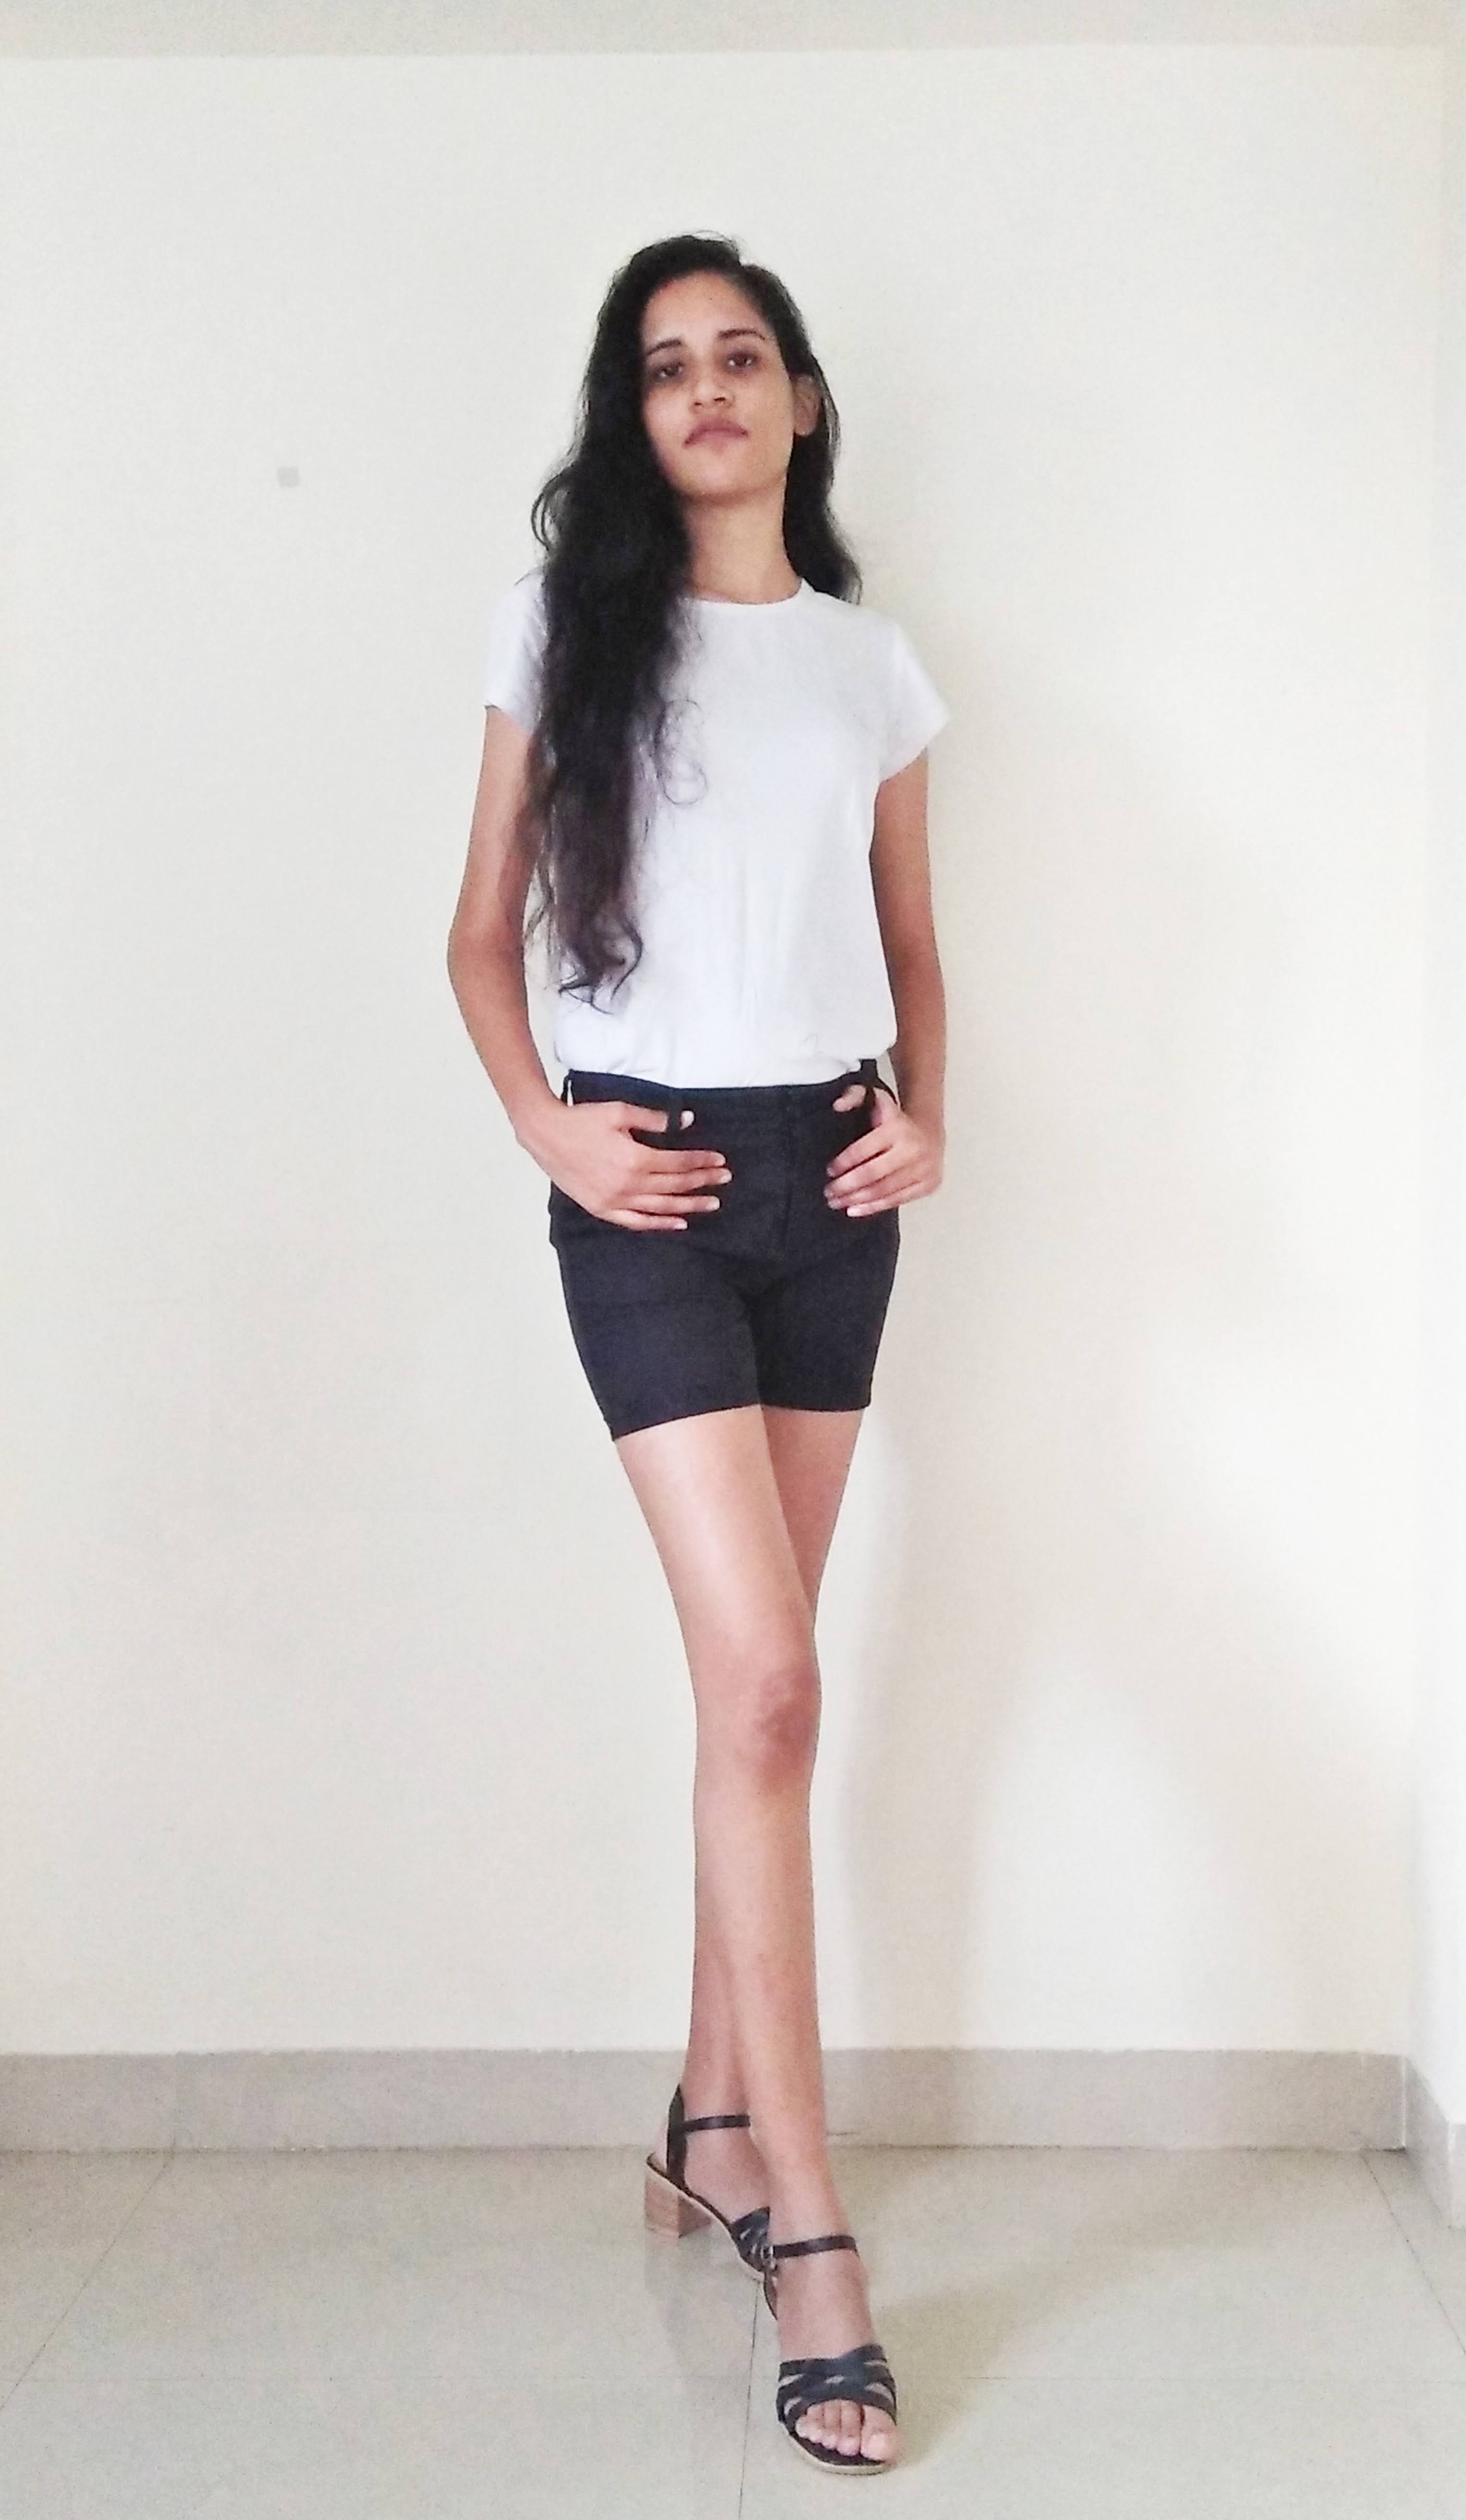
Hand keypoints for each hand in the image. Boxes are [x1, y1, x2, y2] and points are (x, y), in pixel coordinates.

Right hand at [548, 1101, 731, 1231]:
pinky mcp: (602, 1209)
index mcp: (634, 1158)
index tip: (719, 1160)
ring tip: (711, 1203)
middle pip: (675, 1186)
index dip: (701, 1161)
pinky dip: (659, 1224)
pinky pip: (636, 1222)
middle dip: (703, 1182)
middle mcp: (627, 1184)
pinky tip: (679, 1223)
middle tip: (724, 1179)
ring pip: (661, 1207)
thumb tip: (686, 1120)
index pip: (678, 1163)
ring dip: (689, 1206)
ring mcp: (614, 1200)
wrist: (546, 1134)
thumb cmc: (582, 1120)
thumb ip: (655, 1118)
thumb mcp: (620, 1111)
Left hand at [824, 1081, 943, 1216]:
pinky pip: (897, 1200)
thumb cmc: (895, 1121)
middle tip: (829, 1193)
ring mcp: (923, 1168)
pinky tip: (856, 1209)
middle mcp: (912, 1149)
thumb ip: (853, 1096)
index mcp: (897, 1127)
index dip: (843, 1163)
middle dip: (846, 1186)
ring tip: (838, 1203)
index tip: (829, 1171)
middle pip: (871, 1174)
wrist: (930, 1131)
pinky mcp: (928, 1184)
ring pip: (883, 1190)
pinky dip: (874, 1207)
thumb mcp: (876, 1099)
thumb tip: (838, 1106)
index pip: (862, 1150)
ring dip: (857, 1200)